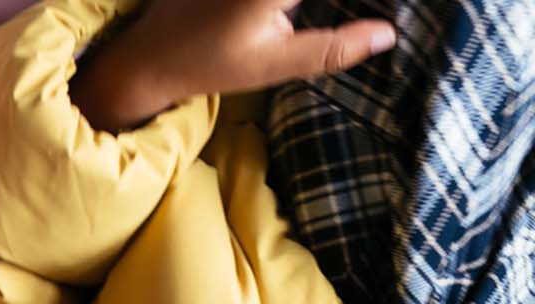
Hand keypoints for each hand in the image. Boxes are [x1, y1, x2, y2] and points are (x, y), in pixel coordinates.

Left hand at [71, 0, 394, 132]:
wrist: (146, 57)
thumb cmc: (208, 65)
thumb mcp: (274, 64)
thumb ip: (332, 48)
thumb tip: (388, 34)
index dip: (369, 4)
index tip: (387, 15)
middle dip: (318, 10)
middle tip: (326, 23)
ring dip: (302, 8)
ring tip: (295, 22)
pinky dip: (290, 5)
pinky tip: (289, 15)